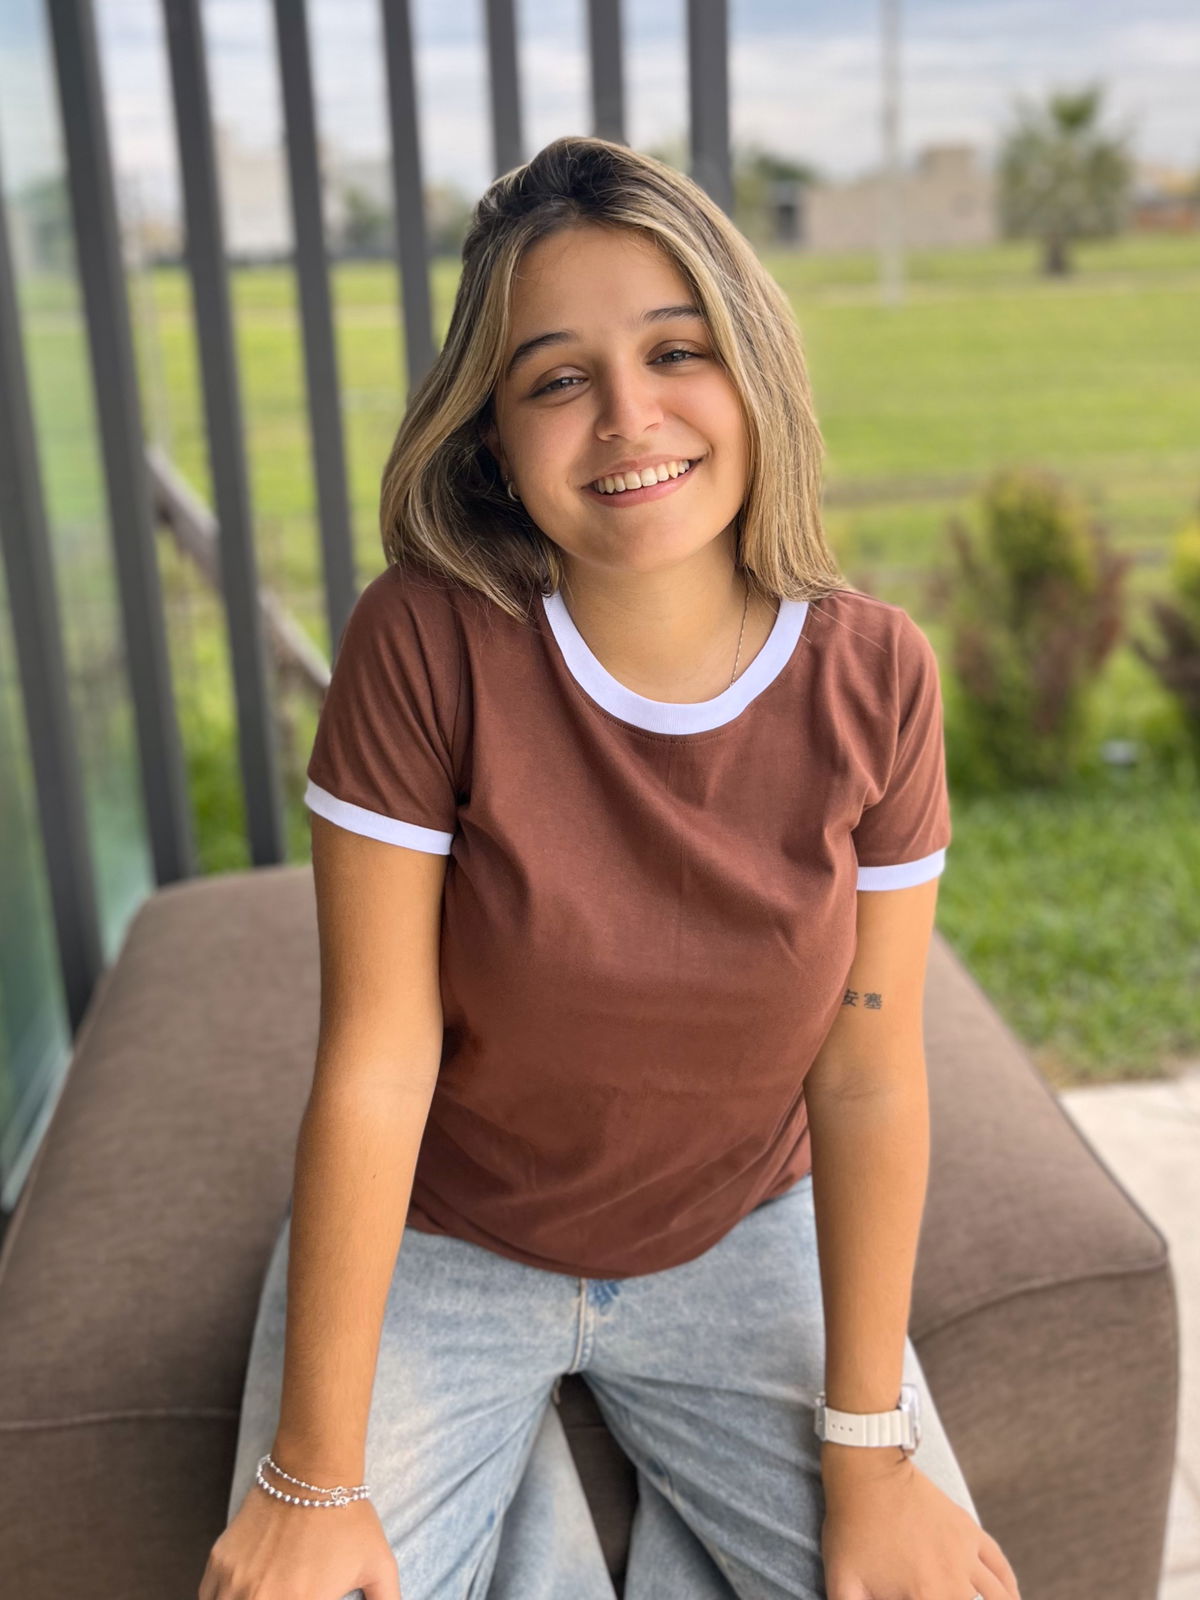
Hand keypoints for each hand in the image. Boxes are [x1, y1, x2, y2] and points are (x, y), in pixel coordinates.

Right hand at [199, 1479, 402, 1598]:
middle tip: (284, 1594)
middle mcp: (262, 1598)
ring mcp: (235, 1582)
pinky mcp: (219, 1562)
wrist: (313, 1470)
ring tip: (262, 1593)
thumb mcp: (379, 1566)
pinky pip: (207, 1597)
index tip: (305, 1599)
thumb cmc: (349, 1519)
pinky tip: (238, 1596)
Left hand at [820, 1452, 1021, 1599]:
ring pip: (999, 1597)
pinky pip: (1000, 1566)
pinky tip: (1011, 1597)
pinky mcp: (970, 1531)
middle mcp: (954, 1582)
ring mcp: (966, 1555)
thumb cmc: (851, 1528)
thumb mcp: (843, 1583)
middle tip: (932, 1595)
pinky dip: (1009, 1587)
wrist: (867, 1471)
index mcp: (926, 1598)